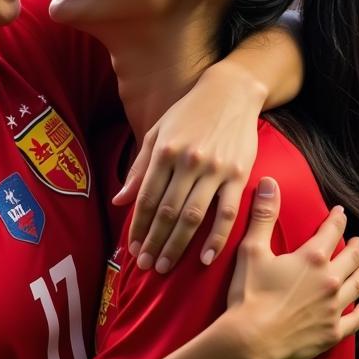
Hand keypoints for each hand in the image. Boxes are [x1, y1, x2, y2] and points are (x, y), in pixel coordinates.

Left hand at [113, 68, 263, 273]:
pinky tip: (205, 258)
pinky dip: (217, 238)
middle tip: (146, 266)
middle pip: (167, 212)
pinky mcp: (239, 175)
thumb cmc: (188, 113)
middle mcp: (188, 162)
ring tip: (165, 266)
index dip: (138, 226)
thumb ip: (139, 169)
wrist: (231, 92)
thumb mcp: (157, 133)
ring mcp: (215, 170)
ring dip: (177, 245)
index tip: (131, 249)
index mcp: (164, 152)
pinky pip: (227, 213)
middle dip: (153, 242)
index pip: (147, 198)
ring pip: (193, 216)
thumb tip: (119, 202)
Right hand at [221, 177, 358, 358]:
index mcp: (312, 258)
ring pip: (356, 286)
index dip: (336, 220)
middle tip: (358, 241)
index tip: (340, 213)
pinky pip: (354, 321)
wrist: (251, 339)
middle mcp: (329, 281)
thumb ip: (264, 215)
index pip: (331, 232)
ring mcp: (333, 308)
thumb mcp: (252, 250)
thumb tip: (270, 182)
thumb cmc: (249, 294)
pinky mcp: (331, 332)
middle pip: (349, 258)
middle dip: (354, 246)